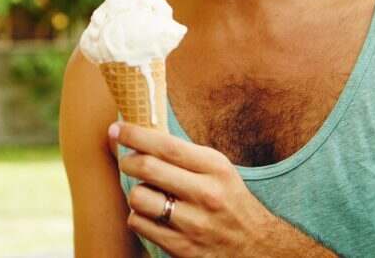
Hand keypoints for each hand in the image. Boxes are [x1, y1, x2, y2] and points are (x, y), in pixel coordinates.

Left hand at [110, 122, 274, 257]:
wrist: (258, 248)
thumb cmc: (230, 201)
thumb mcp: (218, 170)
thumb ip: (184, 154)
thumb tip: (139, 134)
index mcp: (215, 168)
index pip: (165, 145)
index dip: (134, 134)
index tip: (116, 129)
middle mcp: (206, 194)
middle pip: (146, 167)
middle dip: (126, 160)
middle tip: (126, 161)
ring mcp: (194, 224)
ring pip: (138, 197)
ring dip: (135, 193)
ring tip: (148, 194)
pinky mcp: (183, 248)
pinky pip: (139, 223)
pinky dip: (139, 217)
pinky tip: (153, 215)